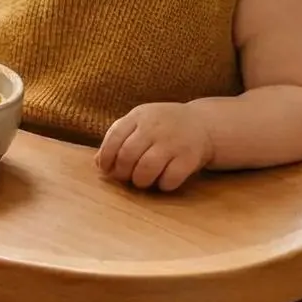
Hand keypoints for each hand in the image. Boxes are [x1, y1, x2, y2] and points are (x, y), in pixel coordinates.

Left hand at [96, 102, 213, 191]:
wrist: (204, 124)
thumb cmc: (163, 127)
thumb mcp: (139, 124)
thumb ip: (118, 138)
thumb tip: (97, 163)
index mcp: (139, 116)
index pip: (114, 137)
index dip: (106, 157)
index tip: (106, 169)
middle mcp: (156, 127)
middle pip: (127, 155)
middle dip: (122, 172)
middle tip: (126, 178)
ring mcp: (174, 141)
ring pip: (146, 168)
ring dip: (140, 181)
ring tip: (142, 181)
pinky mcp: (190, 157)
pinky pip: (170, 178)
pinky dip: (163, 185)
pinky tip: (163, 181)